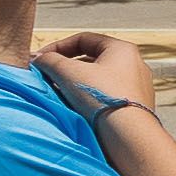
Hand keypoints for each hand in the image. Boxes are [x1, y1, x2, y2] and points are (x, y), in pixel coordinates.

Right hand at [36, 30, 153, 112]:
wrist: (128, 136)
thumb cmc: (104, 99)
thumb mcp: (68, 73)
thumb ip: (50, 60)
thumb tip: (39, 59)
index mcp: (123, 50)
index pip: (84, 39)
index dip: (58, 47)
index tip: (41, 59)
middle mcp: (134, 66)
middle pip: (91, 60)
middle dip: (66, 67)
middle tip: (47, 77)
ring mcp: (136, 88)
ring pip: (98, 80)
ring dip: (75, 84)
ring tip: (57, 94)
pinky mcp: (133, 109)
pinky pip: (106, 98)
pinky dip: (88, 100)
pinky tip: (75, 109)